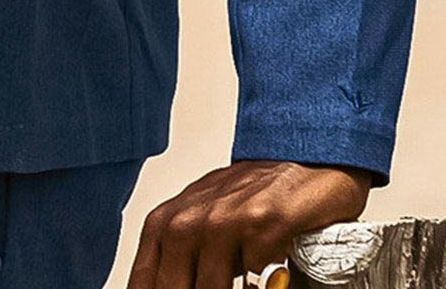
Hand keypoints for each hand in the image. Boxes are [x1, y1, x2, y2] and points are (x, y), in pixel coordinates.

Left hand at [125, 158, 373, 288]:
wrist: (300, 168)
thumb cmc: (248, 201)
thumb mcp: (201, 227)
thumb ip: (177, 261)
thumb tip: (167, 286)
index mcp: (167, 223)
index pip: (144, 278)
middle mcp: (190, 218)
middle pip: (173, 285)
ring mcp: (225, 219)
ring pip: (209, 287)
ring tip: (239, 283)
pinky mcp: (262, 223)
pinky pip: (252, 276)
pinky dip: (255, 284)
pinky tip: (261, 272)